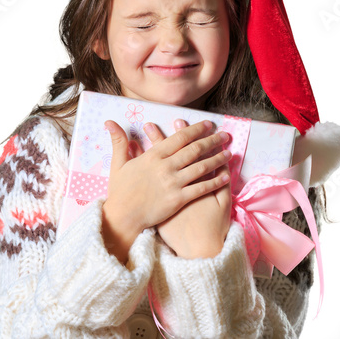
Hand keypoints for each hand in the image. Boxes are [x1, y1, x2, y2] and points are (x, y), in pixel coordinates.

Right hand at [101, 120, 231, 263]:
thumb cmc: (120, 191)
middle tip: (225, 135)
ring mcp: (173, 183)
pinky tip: (225, 177)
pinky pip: (201, 188)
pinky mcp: (178, 199)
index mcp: (153, 156)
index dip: (196, 129)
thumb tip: (110, 121)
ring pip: (201, 167)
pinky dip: (214, 181)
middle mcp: (165, 167)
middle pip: (194, 150)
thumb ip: (119, 142)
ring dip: (217, 159)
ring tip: (229, 153)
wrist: (122, 218)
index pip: (179, 138)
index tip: (209, 124)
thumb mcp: (118, 164)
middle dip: (212, 141)